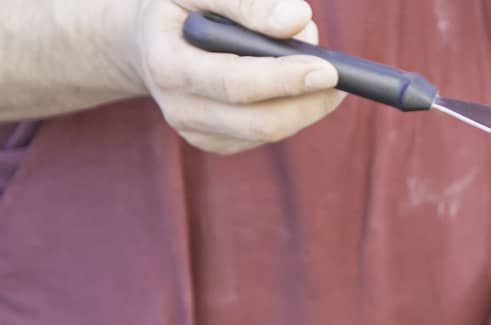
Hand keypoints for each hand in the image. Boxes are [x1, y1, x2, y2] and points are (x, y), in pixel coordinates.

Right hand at [127, 0, 343, 154]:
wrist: (149, 37)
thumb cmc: (183, 4)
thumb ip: (248, 1)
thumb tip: (297, 21)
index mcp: (168, 64)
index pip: (236, 83)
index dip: (285, 78)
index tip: (327, 68)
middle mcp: (178, 107)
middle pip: (258, 121)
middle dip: (308, 102)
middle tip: (342, 78)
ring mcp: (195, 132)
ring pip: (267, 133)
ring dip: (305, 106)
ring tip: (321, 72)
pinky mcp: (214, 143)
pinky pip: (264, 136)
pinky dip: (291, 113)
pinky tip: (297, 88)